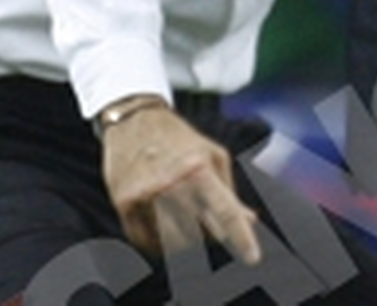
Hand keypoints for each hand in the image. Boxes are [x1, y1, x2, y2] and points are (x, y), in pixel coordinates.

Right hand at [99, 97, 261, 263]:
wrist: (133, 119)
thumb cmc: (178, 138)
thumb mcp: (212, 155)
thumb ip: (230, 191)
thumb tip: (250, 221)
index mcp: (198, 168)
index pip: (225, 212)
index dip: (241, 238)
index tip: (253, 258)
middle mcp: (171, 183)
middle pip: (200, 235)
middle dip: (209, 236)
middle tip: (206, 225)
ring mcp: (145, 195)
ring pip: (172, 243)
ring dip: (184, 242)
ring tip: (183, 222)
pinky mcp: (124, 203)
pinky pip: (146, 241)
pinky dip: (158, 242)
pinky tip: (162, 225)